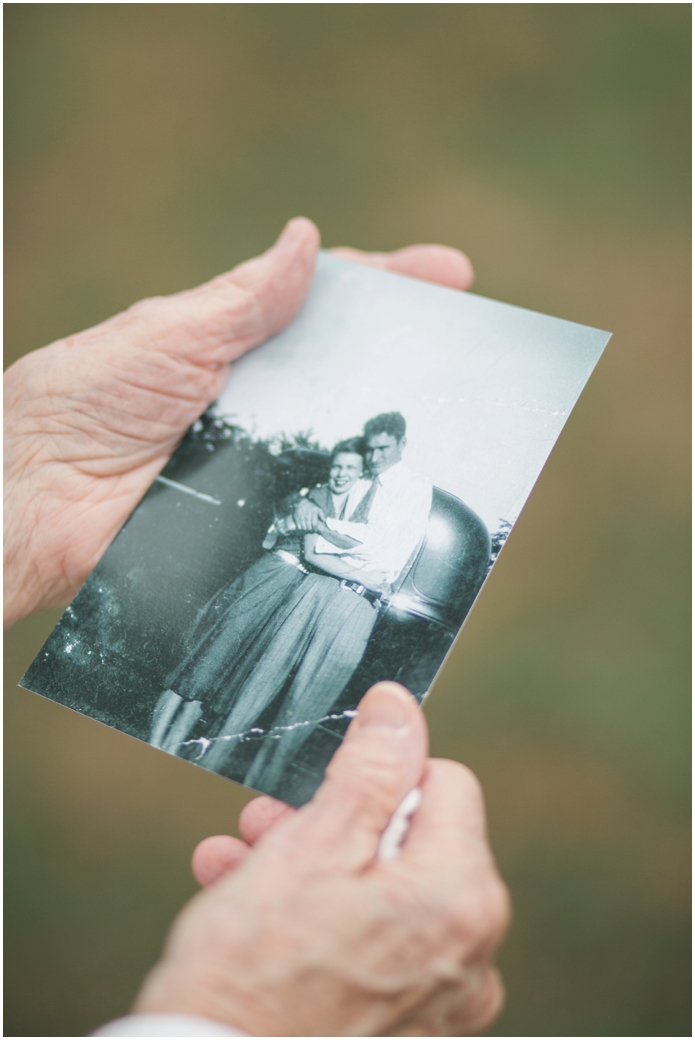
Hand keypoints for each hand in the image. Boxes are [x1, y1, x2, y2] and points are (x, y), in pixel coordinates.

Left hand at [4, 221, 472, 627]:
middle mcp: (246, 398)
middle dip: (407, 356)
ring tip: (459, 421)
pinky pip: (310, 507)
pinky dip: (352, 502)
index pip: (320, 301)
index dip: (386, 285)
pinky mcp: (245, 518)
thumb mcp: (166, 336)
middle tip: (476, 351)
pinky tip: (398, 496)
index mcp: (226, 340)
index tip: (452, 275)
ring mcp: (249, 459)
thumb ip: (240, 301)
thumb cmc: (78, 403)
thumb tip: (305, 239)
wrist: (31, 503)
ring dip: (389, 433)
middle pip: (340, 369)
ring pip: (333, 440)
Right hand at [135, 683, 508, 1036]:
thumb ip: (371, 767)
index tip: (320, 789)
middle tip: (264, 820)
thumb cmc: (257, 972)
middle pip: (407, 842)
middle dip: (329, 822)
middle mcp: (468, 952)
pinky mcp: (403, 1028)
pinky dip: (319, 924)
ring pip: (379, 893)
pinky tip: (250, 907)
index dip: (377, 776)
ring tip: (239, 861)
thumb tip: (398, 706)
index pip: (443, 783)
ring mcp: (438, 1000)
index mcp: (462, 896)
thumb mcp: (314, 842)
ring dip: (308, 867)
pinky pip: (370, 948)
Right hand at [292, 498, 325, 532]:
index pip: (314, 524)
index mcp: (313, 513)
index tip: (315, 530)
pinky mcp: (296, 518)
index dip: (315, 529)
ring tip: (307, 532)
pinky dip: (300, 530)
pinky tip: (302, 531)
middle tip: (311, 532)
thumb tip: (324, 520)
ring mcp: (301, 517)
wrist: (301, 502)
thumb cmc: (311, 507)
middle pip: (309, 527)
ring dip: (305, 531)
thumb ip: (322, 514)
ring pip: (303, 528)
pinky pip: (298, 526)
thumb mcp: (318, 508)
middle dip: (310, 531)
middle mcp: (307, 516)